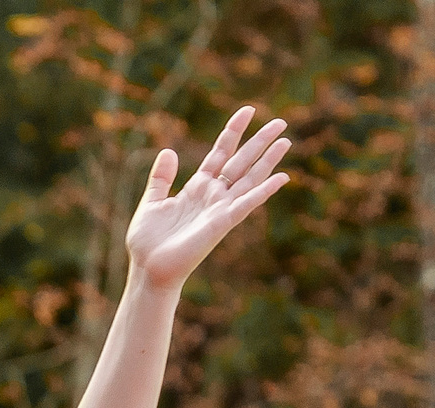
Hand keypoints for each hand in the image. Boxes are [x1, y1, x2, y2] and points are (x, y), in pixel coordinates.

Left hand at [124, 108, 291, 292]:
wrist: (148, 270)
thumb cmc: (148, 242)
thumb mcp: (151, 202)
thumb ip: (161, 178)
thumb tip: (169, 151)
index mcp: (197, 187)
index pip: (220, 153)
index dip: (233, 131)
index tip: (248, 110)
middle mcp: (213, 196)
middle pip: (241, 162)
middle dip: (260, 141)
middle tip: (281, 122)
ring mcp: (219, 209)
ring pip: (249, 179)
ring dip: (268, 160)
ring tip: (286, 141)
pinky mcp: (222, 224)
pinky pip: (247, 204)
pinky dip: (264, 191)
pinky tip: (282, 177)